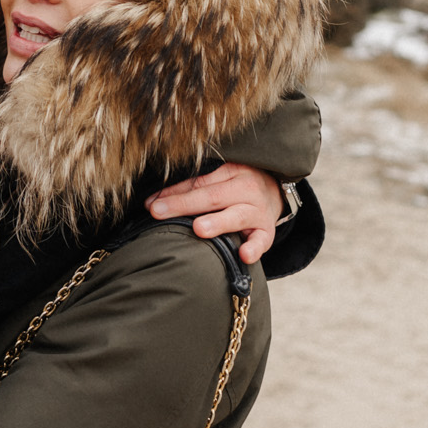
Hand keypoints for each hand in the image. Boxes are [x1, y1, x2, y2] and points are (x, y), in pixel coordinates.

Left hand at [148, 162, 282, 264]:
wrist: (277, 192)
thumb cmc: (238, 187)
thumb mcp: (220, 179)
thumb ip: (191, 189)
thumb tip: (151, 204)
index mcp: (230, 173)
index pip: (198, 184)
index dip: (173, 194)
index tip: (150, 205)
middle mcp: (245, 189)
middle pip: (212, 197)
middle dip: (184, 205)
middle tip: (159, 212)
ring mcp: (257, 211)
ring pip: (236, 216)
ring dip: (218, 222)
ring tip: (199, 229)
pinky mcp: (267, 232)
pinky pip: (262, 241)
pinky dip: (254, 248)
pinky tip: (244, 255)